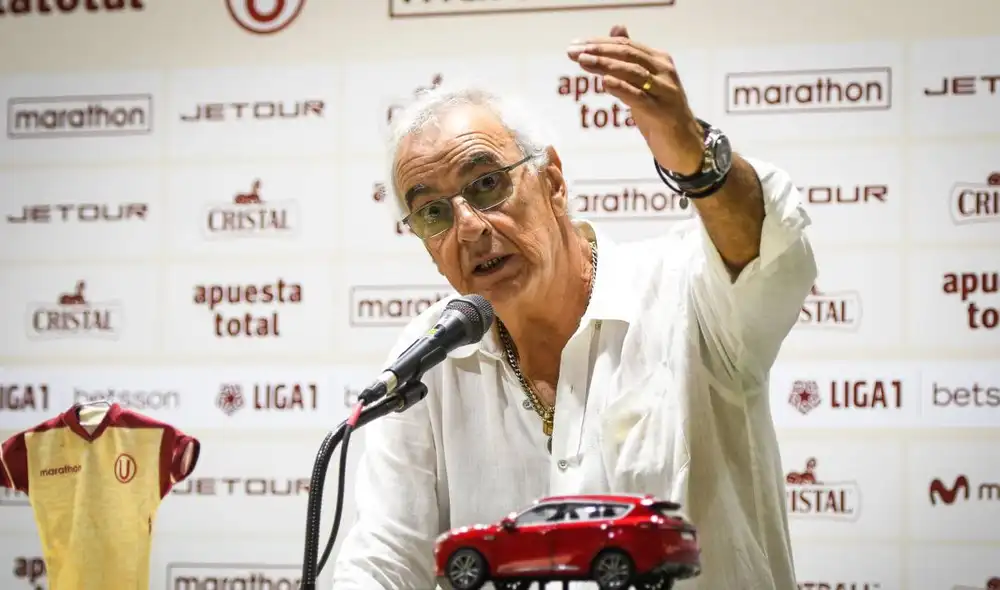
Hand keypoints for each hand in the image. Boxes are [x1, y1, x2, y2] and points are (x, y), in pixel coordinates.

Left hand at [567, 25, 703, 175]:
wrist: (684, 145)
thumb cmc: (660, 112)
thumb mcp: (644, 83)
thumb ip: (630, 59)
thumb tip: (617, 28)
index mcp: (659, 61)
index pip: (626, 45)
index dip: (600, 43)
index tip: (575, 45)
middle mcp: (664, 72)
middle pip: (628, 54)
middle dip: (598, 51)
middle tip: (574, 51)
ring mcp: (665, 92)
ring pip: (633, 72)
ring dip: (606, 65)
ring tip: (583, 61)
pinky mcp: (662, 113)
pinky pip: (640, 97)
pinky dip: (622, 88)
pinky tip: (605, 82)